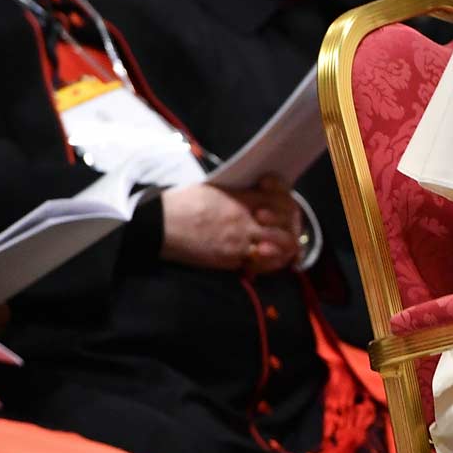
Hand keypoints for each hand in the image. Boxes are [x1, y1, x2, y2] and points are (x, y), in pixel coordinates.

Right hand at [160, 180, 299, 273]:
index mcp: (242, 198)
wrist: (161, 224)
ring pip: (279, 247)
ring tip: (281, 248)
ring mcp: (240, 241)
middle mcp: (246, 219)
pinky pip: (260, 263)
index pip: (281, 199)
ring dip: (283, 248)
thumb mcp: (216, 188)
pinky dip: (267, 262)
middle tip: (289, 231)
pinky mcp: (231, 259)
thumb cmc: (183, 203)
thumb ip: (241, 194)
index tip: (283, 206)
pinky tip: (265, 259)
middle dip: (291, 228)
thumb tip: (258, 198)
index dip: (287, 203)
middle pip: (286, 225)